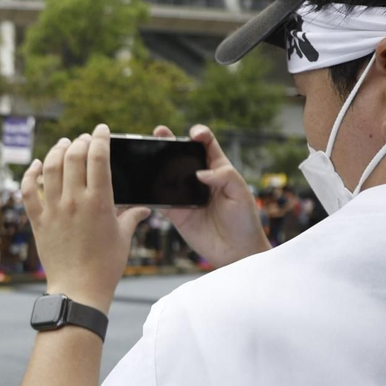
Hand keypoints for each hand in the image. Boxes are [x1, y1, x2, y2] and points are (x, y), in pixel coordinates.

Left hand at [21, 125, 148, 312]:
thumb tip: (143, 208)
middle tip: (84, 139)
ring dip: (56, 151)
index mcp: (99, 202)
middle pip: (73, 157)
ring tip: (63, 144)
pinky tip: (35, 165)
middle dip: (80, 141)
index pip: (98, 158)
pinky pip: (28, 190)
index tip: (101, 130)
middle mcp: (74, 201)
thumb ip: (132, 217)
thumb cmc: (105, 266)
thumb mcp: (123, 238)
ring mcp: (53, 209)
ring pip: (49, 168)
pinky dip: (30, 174)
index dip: (100, 138)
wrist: (78, 289)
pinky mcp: (38, 220)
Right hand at [151, 124, 268, 268]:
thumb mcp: (241, 194)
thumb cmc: (244, 221)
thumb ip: (224, 177)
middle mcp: (200, 179)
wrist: (237, 252)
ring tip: (146, 154)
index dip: (199, 134)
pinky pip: (159, 200)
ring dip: (156, 164)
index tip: (194, 134)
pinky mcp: (176, 213)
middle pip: (182, 155)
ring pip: (167, 175)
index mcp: (218, 169)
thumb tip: (200, 173)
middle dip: (169, 141)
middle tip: (159, 132)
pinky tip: (141, 184)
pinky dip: (149, 193)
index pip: (207, 144)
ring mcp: (186, 195)